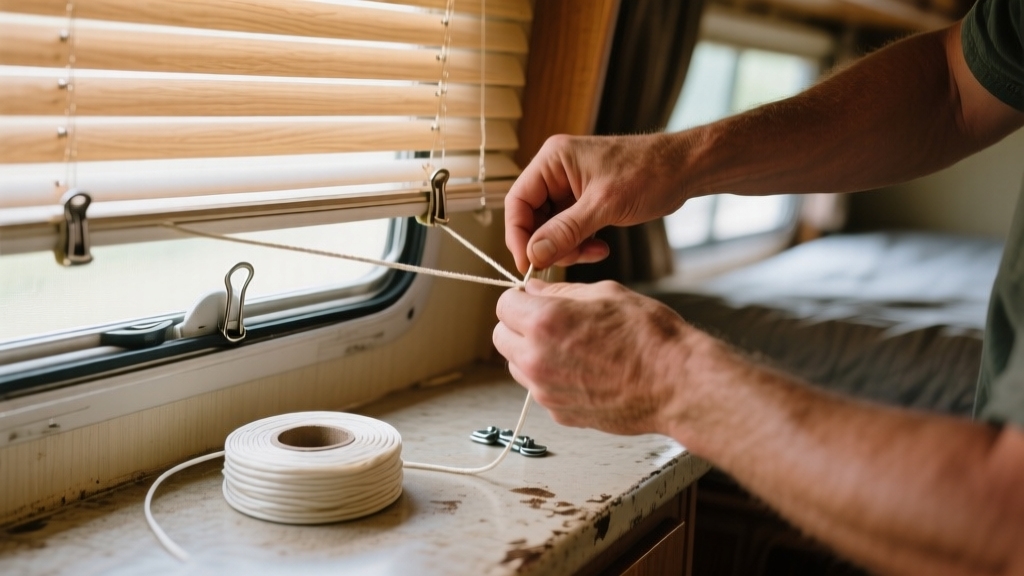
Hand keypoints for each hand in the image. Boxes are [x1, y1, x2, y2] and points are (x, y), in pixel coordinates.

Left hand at [493, 279, 694, 434]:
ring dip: (531, 353)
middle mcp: (537, 359)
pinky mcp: (559, 413)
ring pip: (517, 365)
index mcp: (544, 322)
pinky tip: (584, 370)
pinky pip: (540, 389)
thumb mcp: (606, 294)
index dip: (519, 299)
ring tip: (571, 346)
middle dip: (518, 326)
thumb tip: (536, 290)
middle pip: (501, 337)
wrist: (676, 385)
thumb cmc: (650, 336)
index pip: (504, 305)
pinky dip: (552, 378)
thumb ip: (562, 292)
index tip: (534, 300)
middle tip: (550, 321)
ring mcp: (546, 391)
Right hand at [505, 133, 691, 272]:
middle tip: (567, 260)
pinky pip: (569, 228)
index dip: (518, 235)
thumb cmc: (648, 173)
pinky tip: (600, 248)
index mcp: (553, 160)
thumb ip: (566, 231)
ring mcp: (571, 186)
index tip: (528, 264)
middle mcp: (557, 171)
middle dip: (548, 244)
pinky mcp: (585, 200)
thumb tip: (534, 254)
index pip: (518, 202)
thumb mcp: (604, 206)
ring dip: (568, 247)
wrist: (684, 169)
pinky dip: (580, 243)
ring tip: (593, 252)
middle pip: (532, 217)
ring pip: (551, 227)